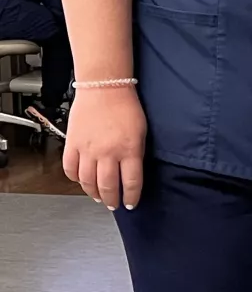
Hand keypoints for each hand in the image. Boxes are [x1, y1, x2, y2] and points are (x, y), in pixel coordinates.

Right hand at [63, 88, 147, 210]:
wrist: (104, 87)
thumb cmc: (125, 105)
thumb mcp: (141, 132)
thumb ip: (136, 154)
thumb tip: (132, 173)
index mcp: (129, 150)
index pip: (132, 183)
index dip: (132, 197)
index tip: (131, 203)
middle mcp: (108, 153)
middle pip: (109, 187)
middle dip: (112, 200)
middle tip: (113, 204)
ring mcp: (88, 150)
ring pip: (88, 182)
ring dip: (93, 193)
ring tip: (98, 196)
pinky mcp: (72, 144)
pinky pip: (70, 168)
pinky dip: (75, 178)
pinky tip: (80, 180)